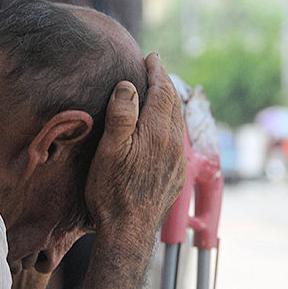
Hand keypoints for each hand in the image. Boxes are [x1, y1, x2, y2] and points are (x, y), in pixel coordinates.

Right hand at [85, 53, 185, 238]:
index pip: (161, 91)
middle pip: (172, 103)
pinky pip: (177, 140)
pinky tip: (161, 129)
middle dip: (164, 83)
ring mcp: (178, 160)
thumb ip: (122, 114)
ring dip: (168, 104)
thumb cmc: (112, 191)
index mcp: (157, 132)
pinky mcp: (176, 174)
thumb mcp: (109, 149)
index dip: (156, 71)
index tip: (151, 57)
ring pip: (177, 122)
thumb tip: (129, 86)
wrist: (127, 230)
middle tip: (154, 69)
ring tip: (158, 94)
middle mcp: (174, 143)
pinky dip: (170, 124)